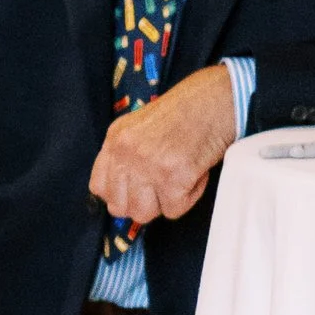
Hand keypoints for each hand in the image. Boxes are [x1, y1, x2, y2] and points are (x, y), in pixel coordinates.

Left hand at [88, 67, 237, 232]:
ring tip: (180, 179)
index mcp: (116, 139)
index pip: (98, 188)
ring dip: (165, 203)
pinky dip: (189, 197)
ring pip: (144, 213)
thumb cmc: (186, 113)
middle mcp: (126, 153)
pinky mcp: (172, 177)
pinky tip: (195, 175)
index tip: (137, 191)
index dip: (119, 196)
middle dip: (143, 203)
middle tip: (163, 187)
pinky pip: (174, 210)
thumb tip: (124, 191)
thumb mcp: (140, 126)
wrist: (216, 101)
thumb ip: (126, 155)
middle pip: (120, 207)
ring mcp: (147, 165)